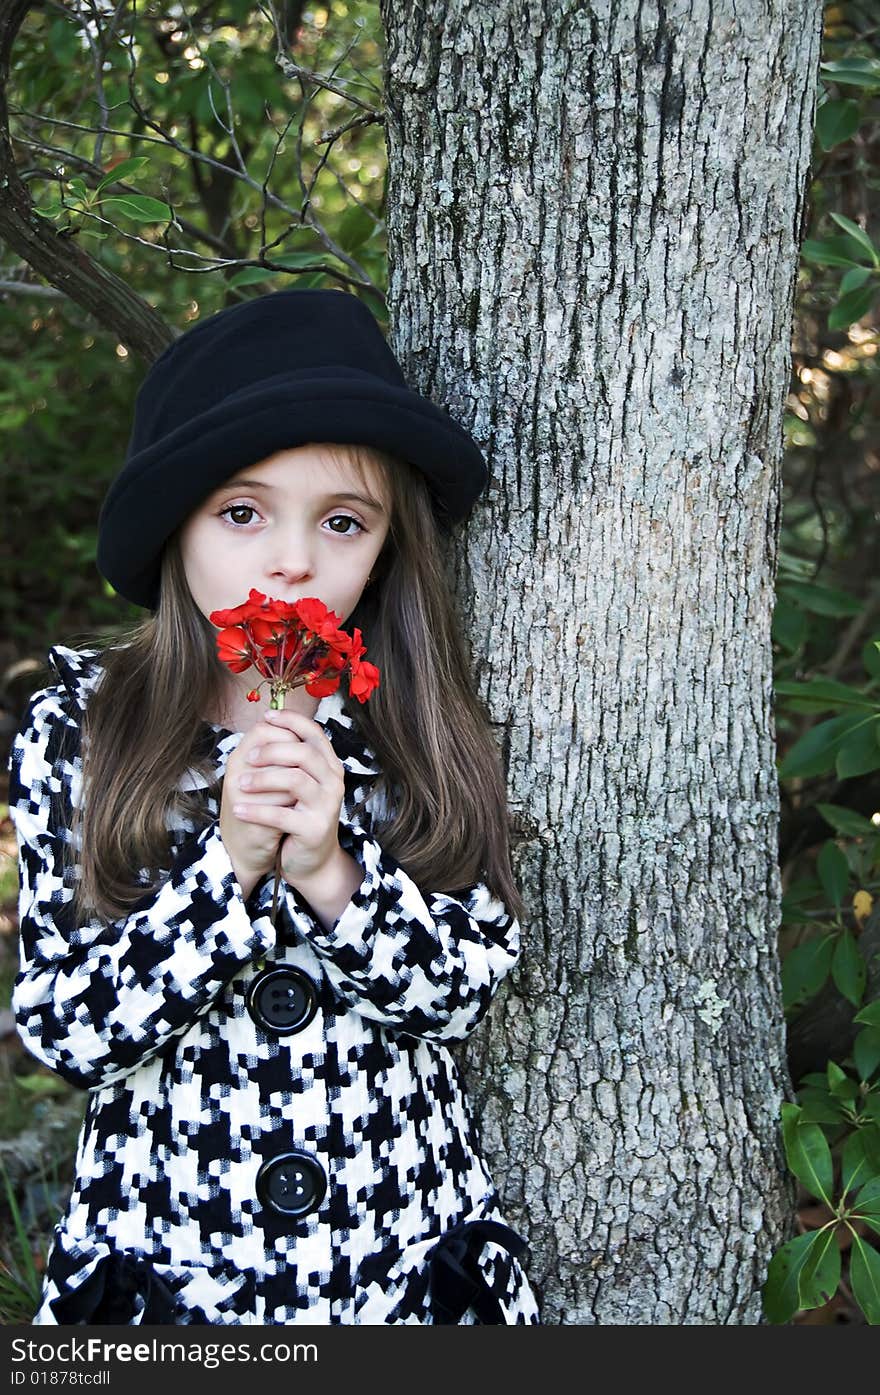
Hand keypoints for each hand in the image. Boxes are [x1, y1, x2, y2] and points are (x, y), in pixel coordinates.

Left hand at [225, 707, 346, 887]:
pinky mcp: (314, 829)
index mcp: (329, 765)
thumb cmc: (298, 815)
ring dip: (262, 779)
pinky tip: (239, 809)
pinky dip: (256, 811)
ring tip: (239, 784)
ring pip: (294, 779)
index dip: (291, 720)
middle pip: (304, 753)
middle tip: (247, 757)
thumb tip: (266, 723)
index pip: (314, 733)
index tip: (266, 717)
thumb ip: (290, 757)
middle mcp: (334, 782)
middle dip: (271, 751)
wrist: (310, 859)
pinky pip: (281, 815)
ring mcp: (327, 806)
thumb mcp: (298, 782)